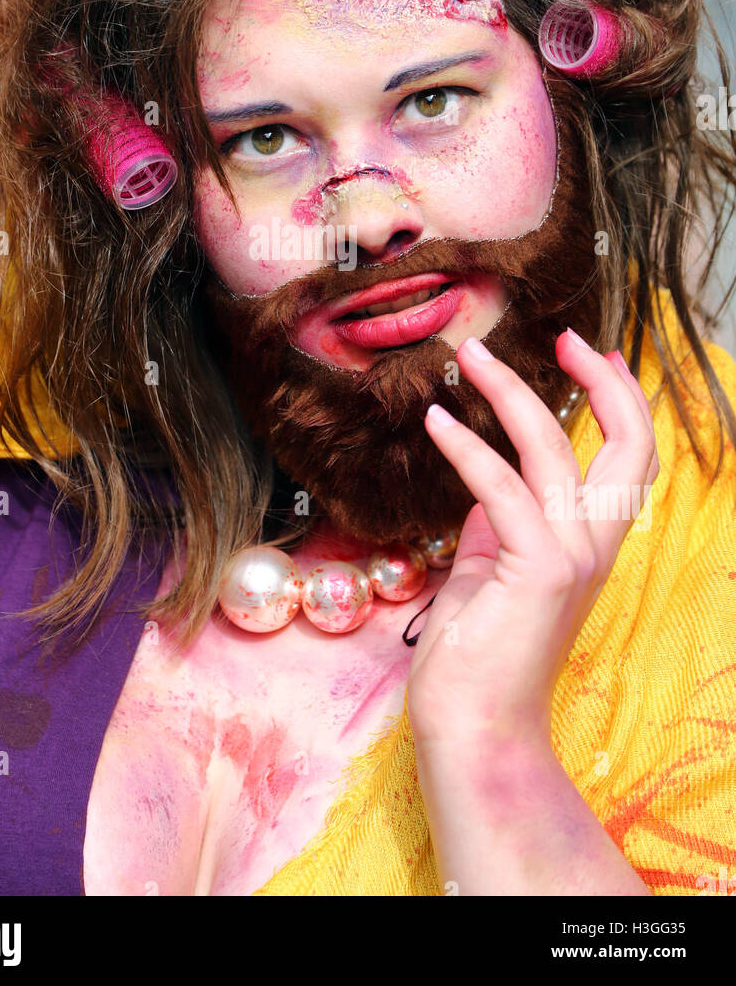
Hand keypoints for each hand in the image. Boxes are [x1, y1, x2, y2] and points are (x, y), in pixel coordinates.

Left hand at [407, 327, 658, 752]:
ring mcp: (569, 557)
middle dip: (603, 382)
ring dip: (510, 392)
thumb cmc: (477, 660)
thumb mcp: (490, 576)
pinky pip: (500, 487)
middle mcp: (593, 546)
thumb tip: (482, 486)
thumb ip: (494, 529)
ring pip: (554, 450)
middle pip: (629, 445)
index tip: (589, 354)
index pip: (629, 460)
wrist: (474, 730)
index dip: (619, 402)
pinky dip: (467, 446)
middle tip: (562, 336)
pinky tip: (437, 419)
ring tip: (468, 356)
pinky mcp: (534, 569)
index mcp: (589, 545)